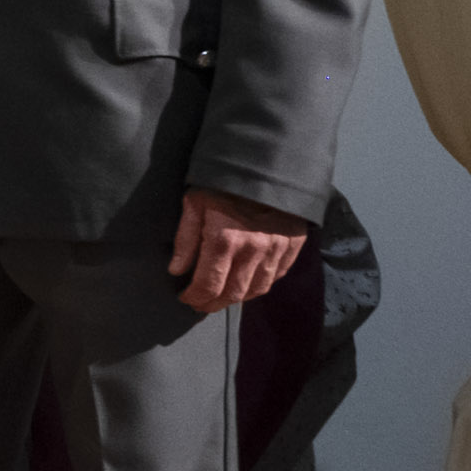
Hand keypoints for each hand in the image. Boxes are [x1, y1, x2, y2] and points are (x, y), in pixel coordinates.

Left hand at [169, 186, 307, 312]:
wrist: (267, 165)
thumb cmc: (223, 183)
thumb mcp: (194, 204)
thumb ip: (185, 239)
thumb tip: (177, 270)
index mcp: (224, 240)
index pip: (208, 284)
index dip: (195, 297)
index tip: (186, 298)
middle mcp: (253, 250)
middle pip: (233, 293)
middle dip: (214, 303)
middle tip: (202, 304)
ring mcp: (276, 249)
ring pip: (257, 289)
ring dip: (238, 298)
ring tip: (223, 298)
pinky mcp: (293, 245)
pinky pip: (277, 276)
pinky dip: (261, 284)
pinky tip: (248, 284)